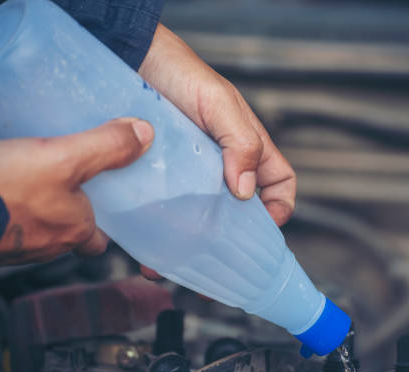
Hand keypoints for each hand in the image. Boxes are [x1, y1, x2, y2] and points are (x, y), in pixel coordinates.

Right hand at [0, 118, 153, 264]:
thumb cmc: (6, 193)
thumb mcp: (63, 159)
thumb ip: (105, 147)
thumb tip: (145, 134)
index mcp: (74, 228)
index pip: (100, 235)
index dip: (103, 216)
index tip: (101, 192)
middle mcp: (45, 239)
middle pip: (60, 210)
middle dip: (54, 180)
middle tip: (51, 155)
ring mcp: (12, 237)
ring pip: (20, 197)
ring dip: (12, 164)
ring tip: (0, 138)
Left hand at [137, 25, 296, 281]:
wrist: (130, 60)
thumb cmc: (181, 74)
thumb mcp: (219, 104)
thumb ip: (240, 142)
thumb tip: (245, 190)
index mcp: (247, 150)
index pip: (279, 186)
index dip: (279, 210)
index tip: (263, 232)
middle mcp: (221, 167)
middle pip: (238, 215)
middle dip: (231, 246)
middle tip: (213, 273)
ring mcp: (189, 175)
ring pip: (200, 221)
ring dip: (191, 249)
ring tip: (170, 267)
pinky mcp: (158, 179)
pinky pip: (165, 214)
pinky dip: (158, 236)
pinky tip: (145, 250)